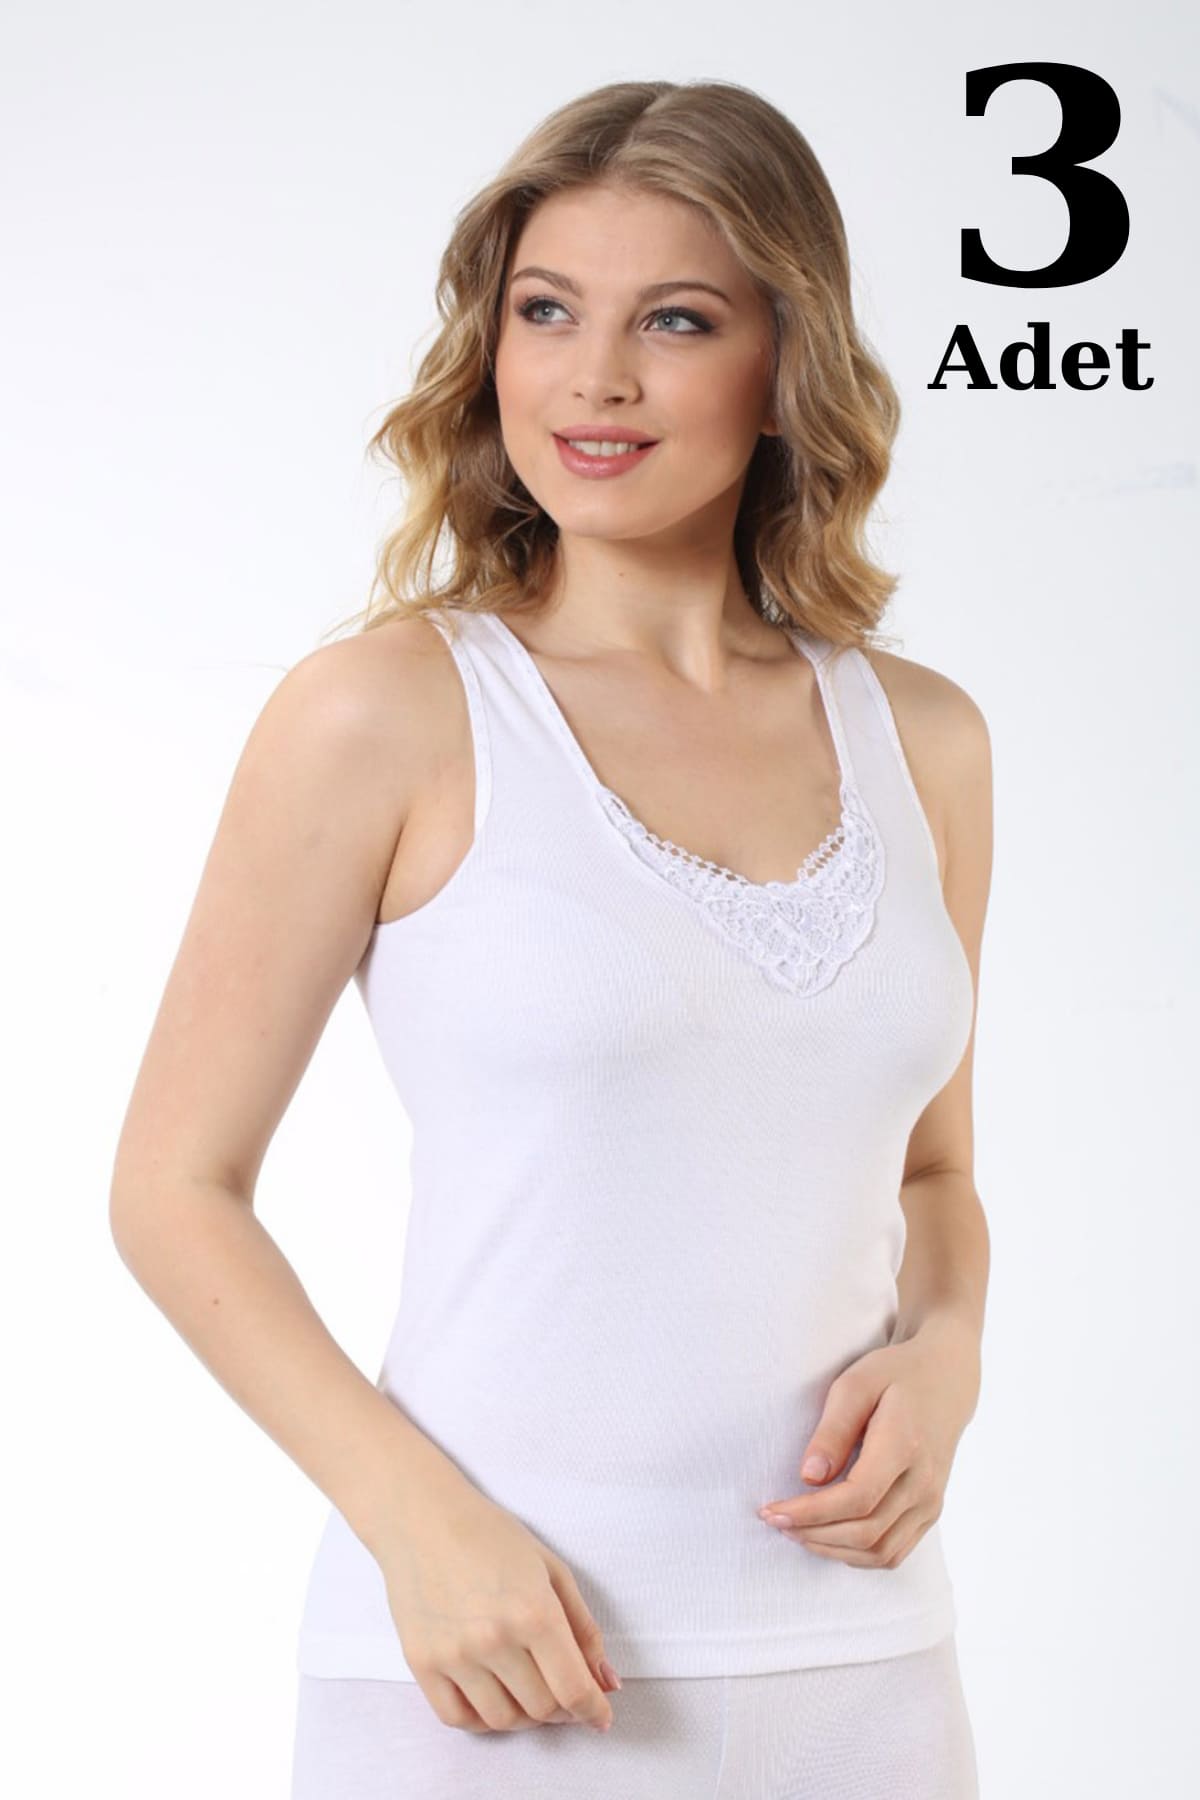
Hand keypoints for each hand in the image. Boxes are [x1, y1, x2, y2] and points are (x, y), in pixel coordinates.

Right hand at [375, 1467, 618, 1733]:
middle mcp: (494, 1639)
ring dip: (524, 1716)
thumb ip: (584, 1629)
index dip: (593, 1710)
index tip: (600, 1717)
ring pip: (502, 1720)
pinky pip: (458, 1718)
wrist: (422, 1518)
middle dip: (563, 1709)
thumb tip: (607, 1683)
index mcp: (534, 1611)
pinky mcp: (422, 1664)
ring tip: (527, 1691)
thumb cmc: (491, 1536)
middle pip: (542, 1708)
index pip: (574, 1689)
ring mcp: (454, 1655)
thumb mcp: (551, 1569)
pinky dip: (482, 1719)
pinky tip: (492, 1696)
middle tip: (563, 1692)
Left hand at [757, 1320, 979, 1569]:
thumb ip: (832, 1430)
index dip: (810, 1513)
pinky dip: (857, 1555)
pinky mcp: (931, 1512)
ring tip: (796, 1531)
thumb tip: (809, 1478)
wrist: (945, 1380)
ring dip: (832, 1549)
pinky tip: (828, 1537)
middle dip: (813, 1534)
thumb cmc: (894, 1375)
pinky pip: (894, 1552)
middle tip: (775, 1520)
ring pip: (880, 1552)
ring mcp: (932, 1502)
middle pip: (866, 1532)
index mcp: (905, 1445)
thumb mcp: (855, 1384)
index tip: (772, 1510)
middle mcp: (924, 1482)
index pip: (856, 1498)